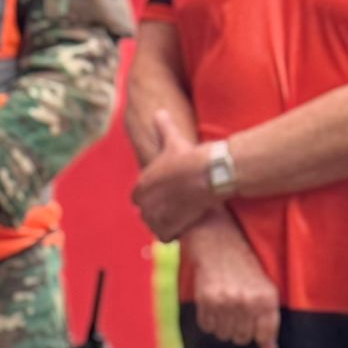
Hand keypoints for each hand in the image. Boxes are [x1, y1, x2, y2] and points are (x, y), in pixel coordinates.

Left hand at [132, 110, 214, 241]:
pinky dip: (174, 233)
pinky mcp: (167, 228)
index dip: (154, 195)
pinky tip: (185, 224)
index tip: (168, 194)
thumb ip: (163, 127)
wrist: (208, 173)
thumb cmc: (190, 156)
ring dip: (166, 222)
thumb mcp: (174, 139)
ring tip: (182, 216)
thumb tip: (159, 111)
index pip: (139, 196)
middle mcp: (143, 203)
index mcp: (141, 184)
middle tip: (177, 205)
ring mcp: (154, 217)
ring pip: (155, 225)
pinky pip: (166, 236)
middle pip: (147, 212)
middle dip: (159, 210)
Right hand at [185, 217, 279, 347]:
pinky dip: (210, 321)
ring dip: (225, 326)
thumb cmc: (247, 269)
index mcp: (265, 298)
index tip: (267, 347)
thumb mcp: (266, 289)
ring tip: (228, 308)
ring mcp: (224, 302)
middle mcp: (246, 302)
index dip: (265, 341)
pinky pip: (207, 327)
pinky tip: (215, 306)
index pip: (265, 335)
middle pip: (242, 338)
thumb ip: (270, 320)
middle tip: (240, 314)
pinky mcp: (205, 301)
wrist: (220, 246)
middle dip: (242, 330)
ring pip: (224, 335)